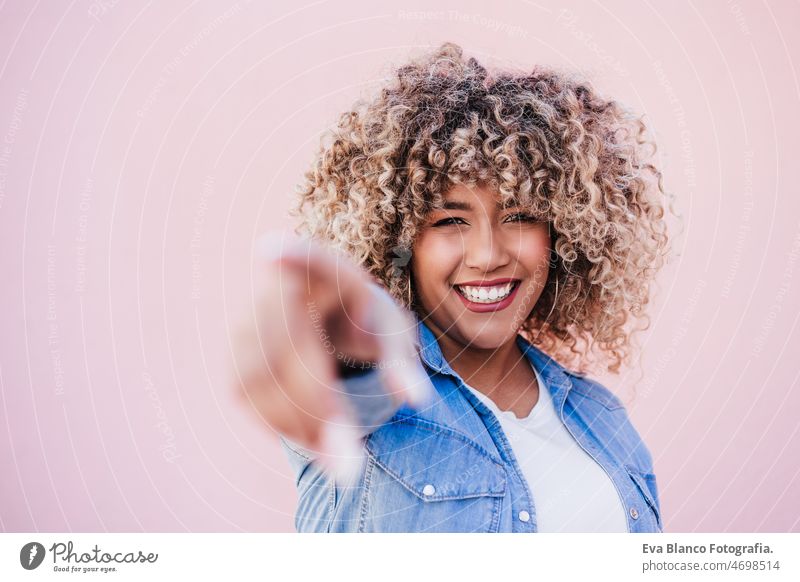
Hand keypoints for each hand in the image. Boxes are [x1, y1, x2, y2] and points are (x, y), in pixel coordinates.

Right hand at [232, 230, 430, 477]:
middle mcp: (277, 288)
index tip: (271, 250)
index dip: (290, 255)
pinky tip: (314, 441)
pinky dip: (277, 423)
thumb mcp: (393, 338)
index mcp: (326, 272)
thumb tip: (416, 399)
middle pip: (285, 345)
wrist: (326, 323)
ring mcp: (248, 318)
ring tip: (339, 458)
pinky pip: (245, 394)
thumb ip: (403, 364)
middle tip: (350, 466)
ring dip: (296, 424)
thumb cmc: (367, 326)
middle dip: (316, 408)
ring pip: (258, 377)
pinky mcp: (234, 352)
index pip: (309, 259)